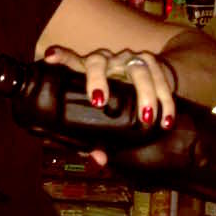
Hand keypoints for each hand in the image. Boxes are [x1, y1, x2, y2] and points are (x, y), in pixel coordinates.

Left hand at [44, 46, 176, 164]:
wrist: (147, 76)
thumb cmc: (113, 98)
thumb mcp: (100, 114)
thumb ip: (93, 138)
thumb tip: (99, 158)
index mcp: (85, 69)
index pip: (70, 60)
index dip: (60, 57)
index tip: (50, 58)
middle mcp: (104, 59)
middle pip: (97, 61)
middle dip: (98, 80)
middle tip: (99, 102)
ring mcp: (127, 58)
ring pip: (136, 70)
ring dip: (144, 94)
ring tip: (147, 119)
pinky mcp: (150, 61)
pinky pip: (160, 77)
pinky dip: (165, 99)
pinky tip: (166, 119)